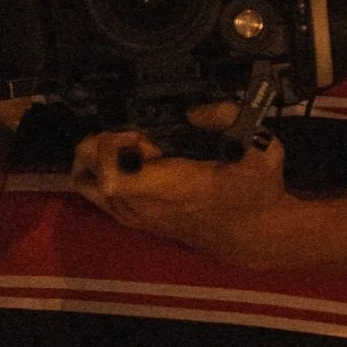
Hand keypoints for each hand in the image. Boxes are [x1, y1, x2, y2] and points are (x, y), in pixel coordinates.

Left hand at [69, 114, 288, 260]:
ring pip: (84, 183)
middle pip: (87, 173)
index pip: (110, 176)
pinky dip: (103, 170)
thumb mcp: (261, 150)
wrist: (253, 235)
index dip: (113, 147)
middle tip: (138, 137)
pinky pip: (95, 192)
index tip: (143, 137)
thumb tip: (195, 112)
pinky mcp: (132, 218)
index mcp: (170, 191)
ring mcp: (133, 215)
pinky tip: (137, 161)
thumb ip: (230, 118)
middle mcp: (142, 206)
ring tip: (136, 148)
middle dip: (105, 143)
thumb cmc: (255, 194)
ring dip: (101, 156)